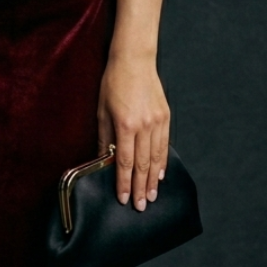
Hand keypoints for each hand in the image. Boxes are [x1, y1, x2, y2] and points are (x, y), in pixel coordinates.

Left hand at [96, 56, 169, 210]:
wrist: (134, 60)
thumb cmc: (113, 82)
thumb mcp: (102, 109)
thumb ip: (105, 137)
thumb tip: (104, 159)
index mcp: (125, 124)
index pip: (125, 162)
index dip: (124, 182)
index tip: (123, 198)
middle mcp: (144, 126)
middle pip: (142, 164)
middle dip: (141, 187)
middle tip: (140, 206)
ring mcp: (157, 122)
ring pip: (156, 158)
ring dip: (153, 179)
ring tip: (151, 196)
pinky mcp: (165, 117)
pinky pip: (164, 145)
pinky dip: (162, 161)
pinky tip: (160, 174)